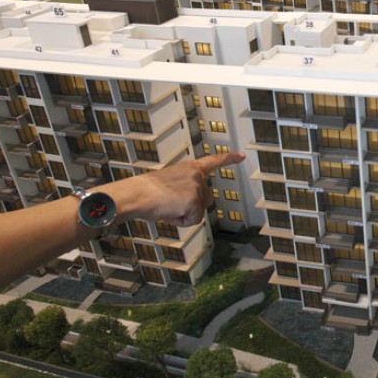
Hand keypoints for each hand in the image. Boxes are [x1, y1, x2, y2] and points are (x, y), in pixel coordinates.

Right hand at [99, 151, 245, 225]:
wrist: (135, 195)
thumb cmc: (146, 191)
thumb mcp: (170, 182)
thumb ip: (186, 188)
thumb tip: (193, 205)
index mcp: (189, 167)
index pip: (213, 161)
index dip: (229, 159)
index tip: (242, 156)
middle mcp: (196, 175)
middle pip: (207, 200)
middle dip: (192, 207)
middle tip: (170, 203)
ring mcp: (196, 187)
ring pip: (198, 212)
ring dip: (184, 214)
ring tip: (167, 206)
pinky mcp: (194, 201)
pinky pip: (193, 221)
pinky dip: (180, 222)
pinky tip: (168, 213)